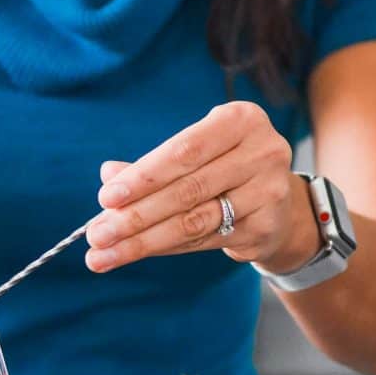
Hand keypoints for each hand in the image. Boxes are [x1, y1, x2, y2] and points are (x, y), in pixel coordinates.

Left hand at [85, 101, 322, 273]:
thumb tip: (107, 174)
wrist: (278, 201)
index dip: (143, 177)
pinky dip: (164, 248)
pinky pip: (204, 242)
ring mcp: (268, 192)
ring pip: (193, 222)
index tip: (105, 198)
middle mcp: (262, 152)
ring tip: (104, 254)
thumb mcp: (194, 152)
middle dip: (135, 216)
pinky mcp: (265, 227)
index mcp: (240, 120)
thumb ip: (152, 164)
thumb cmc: (222, 166)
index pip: (184, 151)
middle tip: (97, 235)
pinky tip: (135, 253)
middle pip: (186, 190)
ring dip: (142, 241)